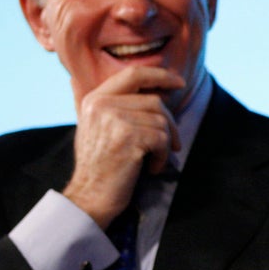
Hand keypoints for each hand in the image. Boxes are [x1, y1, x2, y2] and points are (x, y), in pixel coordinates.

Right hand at [63, 66, 183, 227]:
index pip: (133, 74)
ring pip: (161, 121)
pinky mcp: (128, 137)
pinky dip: (162, 156)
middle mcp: (102, 105)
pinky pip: (162, 139)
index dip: (160, 75)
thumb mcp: (100, 127)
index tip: (179, 82)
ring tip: (154, 159)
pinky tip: (151, 167)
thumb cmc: (100, 165)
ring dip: (165, 144)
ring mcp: (114, 120)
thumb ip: (119, 106)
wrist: (90, 196)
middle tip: (174, 143)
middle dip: (170, 123)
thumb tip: (159, 92)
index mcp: (95, 98)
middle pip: (155, 101)